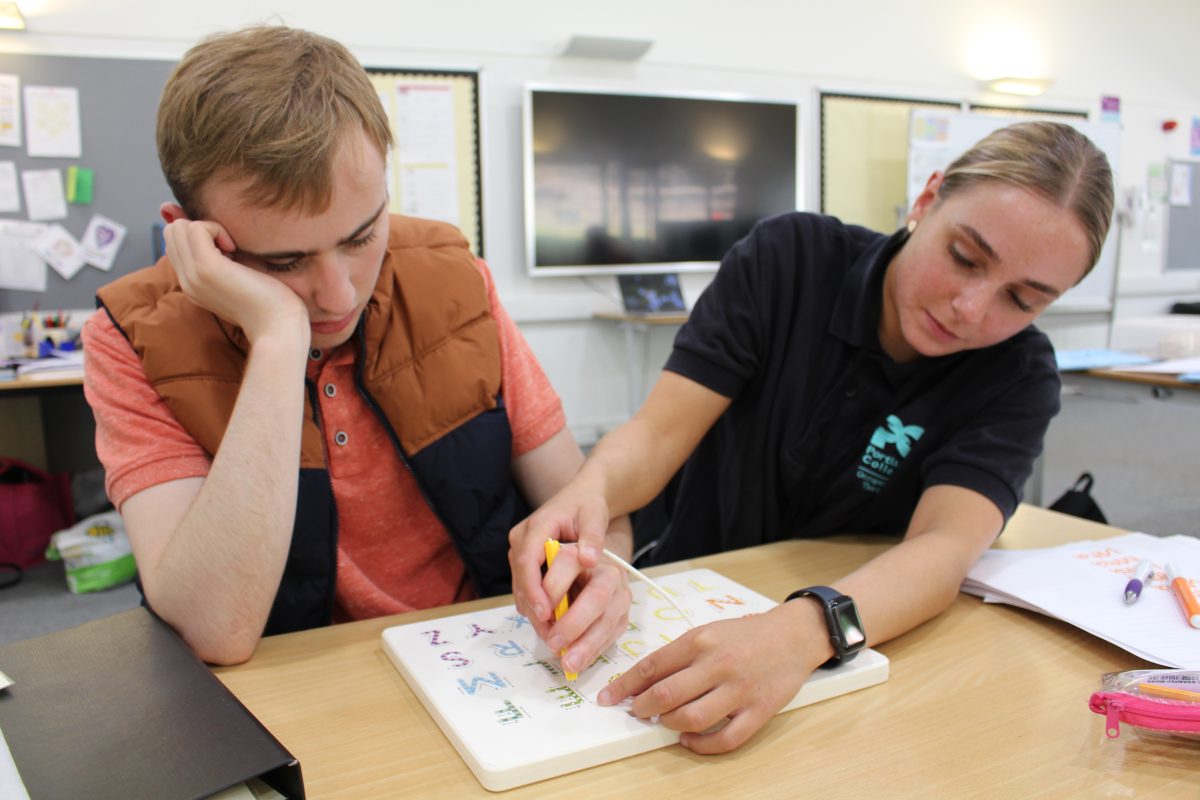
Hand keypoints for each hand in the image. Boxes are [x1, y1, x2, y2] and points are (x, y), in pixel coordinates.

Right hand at [162, 219, 308, 345]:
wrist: (278, 327)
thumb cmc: (269, 302)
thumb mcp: (239, 277)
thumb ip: (223, 259)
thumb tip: (214, 238)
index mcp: (193, 285)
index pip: (174, 244)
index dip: (200, 237)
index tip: (229, 253)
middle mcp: (187, 281)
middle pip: (172, 232)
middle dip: (201, 229)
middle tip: (230, 250)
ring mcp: (193, 275)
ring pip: (178, 228)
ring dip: (208, 229)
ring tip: (232, 250)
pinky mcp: (206, 268)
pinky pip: (196, 228)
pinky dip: (216, 229)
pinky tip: (234, 249)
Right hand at [508, 484, 627, 669]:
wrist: (581, 495)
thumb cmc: (589, 505)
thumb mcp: (595, 516)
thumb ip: (592, 536)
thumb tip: (589, 559)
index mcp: (536, 527)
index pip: (528, 562)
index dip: (534, 590)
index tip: (546, 613)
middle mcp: (521, 538)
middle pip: (520, 579)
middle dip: (534, 607)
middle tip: (550, 634)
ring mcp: (519, 549)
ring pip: (520, 585)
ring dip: (533, 609)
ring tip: (552, 634)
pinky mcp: (523, 559)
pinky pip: (524, 585)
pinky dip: (536, 603)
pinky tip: (551, 621)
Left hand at [540, 542, 630, 675]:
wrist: (595, 568)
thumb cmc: (562, 570)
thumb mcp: (544, 569)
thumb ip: (535, 586)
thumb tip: (537, 616)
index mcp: (581, 551)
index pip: (568, 561)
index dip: (553, 586)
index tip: (541, 611)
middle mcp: (606, 570)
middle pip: (597, 595)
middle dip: (574, 623)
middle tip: (553, 642)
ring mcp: (620, 593)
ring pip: (608, 620)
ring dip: (586, 645)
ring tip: (568, 664)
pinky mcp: (624, 614)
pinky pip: (612, 636)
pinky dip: (593, 652)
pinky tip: (580, 663)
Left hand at [596, 600, 830, 753]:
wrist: (793, 635)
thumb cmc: (746, 634)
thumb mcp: (708, 631)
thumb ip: (679, 655)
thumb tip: (645, 680)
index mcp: (700, 640)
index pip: (651, 666)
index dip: (625, 685)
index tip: (609, 698)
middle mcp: (717, 664)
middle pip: (666, 695)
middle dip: (642, 708)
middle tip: (636, 712)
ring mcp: (738, 690)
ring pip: (691, 718)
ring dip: (670, 725)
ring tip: (664, 722)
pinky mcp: (758, 711)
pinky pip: (725, 738)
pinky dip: (702, 745)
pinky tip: (690, 740)